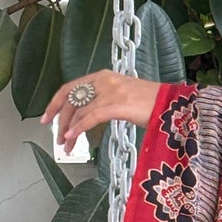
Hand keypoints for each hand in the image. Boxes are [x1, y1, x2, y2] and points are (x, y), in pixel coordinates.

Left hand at [43, 72, 164, 148]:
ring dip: (70, 130)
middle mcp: (105, 80)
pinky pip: (91, 117)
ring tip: (67, 145)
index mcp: (104, 76)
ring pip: (80, 111)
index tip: (47, 118)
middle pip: (72, 100)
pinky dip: (79, 128)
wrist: (174, 104)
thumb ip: (104, 99)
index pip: (70, 87)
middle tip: (58, 137)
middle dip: (61, 120)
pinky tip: (72, 137)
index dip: (55, 103)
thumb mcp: (123, 95)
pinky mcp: (118, 104)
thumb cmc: (153, 103)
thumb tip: (87, 116)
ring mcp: (112, 92)